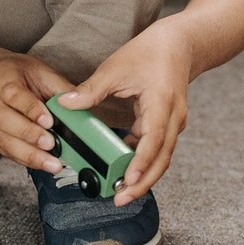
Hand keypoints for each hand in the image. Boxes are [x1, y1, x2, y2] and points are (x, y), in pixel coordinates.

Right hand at [0, 51, 73, 173]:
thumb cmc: (19, 73)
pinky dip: (21, 158)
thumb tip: (80, 106)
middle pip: (2, 119)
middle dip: (28, 135)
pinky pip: (1, 149)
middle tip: (50, 145)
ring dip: (26, 153)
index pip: (13, 94)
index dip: (31, 109)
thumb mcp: (41, 71)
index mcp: (1, 75)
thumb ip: (59, 89)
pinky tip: (38, 163)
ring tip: (48, 161)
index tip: (49, 122)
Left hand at [53, 17, 193, 204]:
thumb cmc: (150, 53)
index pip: (154, 139)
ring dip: (143, 177)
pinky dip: (143, 164)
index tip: (127, 180)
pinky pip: (157, 150)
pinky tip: (123, 172)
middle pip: (162, 158)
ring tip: (119, 193)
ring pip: (161, 158)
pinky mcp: (168, 126)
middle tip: (120, 200)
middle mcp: (173, 117)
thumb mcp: (116, 67)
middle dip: (142, 182)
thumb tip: (64, 104)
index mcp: (162, 102)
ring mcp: (173, 123)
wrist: (179, 44)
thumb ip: (90, 90)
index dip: (141, 162)